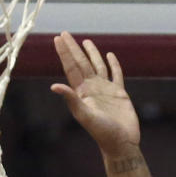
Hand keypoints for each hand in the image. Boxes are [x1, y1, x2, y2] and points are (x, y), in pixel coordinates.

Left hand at [51, 32, 140, 155]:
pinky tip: (110, 56)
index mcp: (82, 92)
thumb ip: (71, 100)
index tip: (57, 38)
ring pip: (97, 66)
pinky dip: (114, 64)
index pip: (71, 67)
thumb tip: (54, 86)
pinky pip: (116, 74)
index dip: (65, 53)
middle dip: (73, 48)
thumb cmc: (102, 133)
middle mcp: (92, 88)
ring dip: (91, 54)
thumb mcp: (84, 116)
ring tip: (86, 41)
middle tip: (65, 33)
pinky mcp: (120, 94)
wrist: (121, 143)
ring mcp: (106, 90)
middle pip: (81, 63)